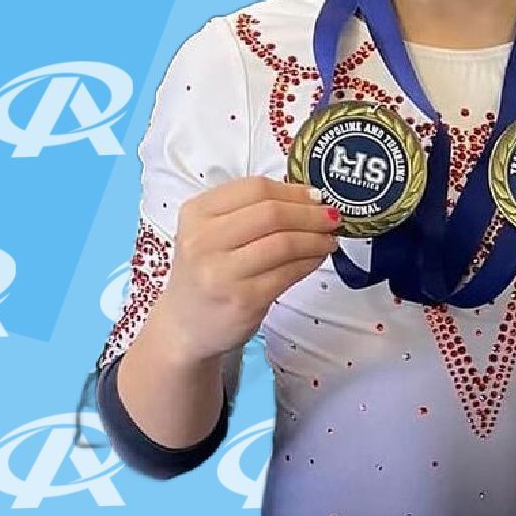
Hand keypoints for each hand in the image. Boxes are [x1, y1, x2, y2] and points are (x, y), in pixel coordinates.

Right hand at [154, 175, 342, 363]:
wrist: (184, 327)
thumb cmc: (207, 273)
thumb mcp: (212, 232)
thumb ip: (250, 210)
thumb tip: (309, 197)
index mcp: (197, 213)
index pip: (255, 188)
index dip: (293, 191)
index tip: (316, 196)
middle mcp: (204, 240)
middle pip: (272, 213)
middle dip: (310, 213)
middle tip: (331, 217)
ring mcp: (222, 272)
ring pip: (284, 242)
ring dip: (315, 238)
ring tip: (329, 238)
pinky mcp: (243, 300)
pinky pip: (288, 272)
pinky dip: (310, 261)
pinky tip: (317, 258)